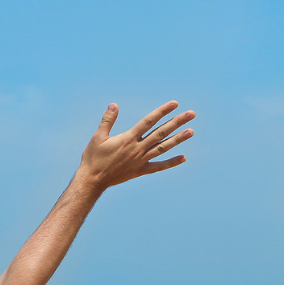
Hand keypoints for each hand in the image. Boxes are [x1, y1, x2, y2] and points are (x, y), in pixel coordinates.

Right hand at [76, 101, 194, 191]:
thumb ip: (107, 121)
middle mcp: (137, 149)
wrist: (92, 180)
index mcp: (128, 139)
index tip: (175, 104)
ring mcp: (140, 160)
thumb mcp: (97, 137)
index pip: (148, 122)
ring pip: (163, 148)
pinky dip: (171, 163)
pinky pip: (158, 167)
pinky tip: (183, 157)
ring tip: (191, 131)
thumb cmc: (93, 158)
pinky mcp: (140, 171)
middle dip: (176, 122)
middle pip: (161, 133)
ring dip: (178, 139)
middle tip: (191, 114)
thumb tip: (113, 105)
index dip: (162, 112)